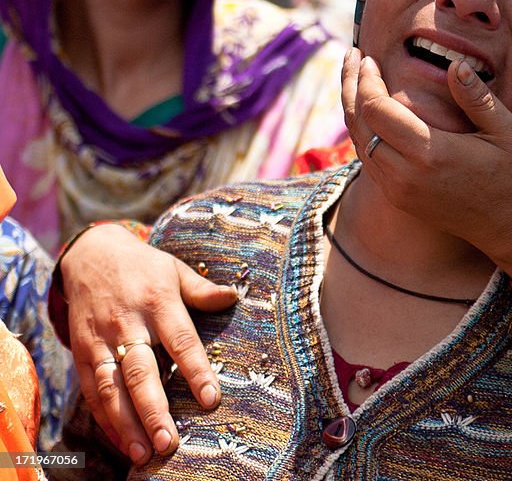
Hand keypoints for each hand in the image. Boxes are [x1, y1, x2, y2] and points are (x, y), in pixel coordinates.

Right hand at [59, 224, 236, 463]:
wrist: (90, 254)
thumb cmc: (143, 266)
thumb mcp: (175, 270)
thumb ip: (202, 290)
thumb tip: (234, 297)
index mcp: (159, 302)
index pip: (181, 341)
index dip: (196, 372)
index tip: (211, 400)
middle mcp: (128, 324)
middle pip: (141, 372)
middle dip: (154, 411)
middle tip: (169, 443)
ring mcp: (101, 340)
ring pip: (111, 388)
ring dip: (127, 425)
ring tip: (144, 454)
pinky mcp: (80, 352)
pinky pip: (91, 390)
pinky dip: (105, 419)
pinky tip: (120, 442)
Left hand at [341, 48, 511, 285]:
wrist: (510, 227)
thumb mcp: (506, 131)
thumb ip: (477, 98)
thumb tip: (455, 66)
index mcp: (430, 153)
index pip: (376, 110)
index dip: (367, 81)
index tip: (370, 58)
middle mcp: (406, 174)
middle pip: (358, 124)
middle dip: (350, 87)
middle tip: (352, 58)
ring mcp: (398, 190)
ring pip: (359, 143)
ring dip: (352, 109)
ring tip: (353, 79)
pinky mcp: (398, 199)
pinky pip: (368, 161)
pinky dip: (362, 132)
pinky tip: (367, 112)